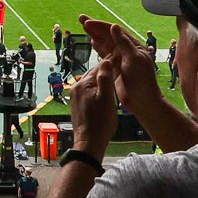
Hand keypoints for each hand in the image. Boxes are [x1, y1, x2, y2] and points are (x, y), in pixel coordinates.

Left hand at [66, 26, 119, 147]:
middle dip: (107, 68)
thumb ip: (105, 78)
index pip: (100, 67)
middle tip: (119, 61)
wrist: (89, 143)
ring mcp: (76, 97)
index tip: (121, 54)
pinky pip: (90, 91)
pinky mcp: (78, 105)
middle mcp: (77, 87)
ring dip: (103, 78)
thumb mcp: (106, 98)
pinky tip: (106, 90)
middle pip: (94, 73)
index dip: (112, 62)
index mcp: (83, 84)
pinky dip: (98, 87)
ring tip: (115, 73)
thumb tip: (106, 60)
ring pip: (92, 82)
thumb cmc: (100, 122)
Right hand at [79, 18, 164, 117]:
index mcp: (133, 46)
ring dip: (95, 35)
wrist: (142, 101)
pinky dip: (98, 47)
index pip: (115, 31)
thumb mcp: (134, 59)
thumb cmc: (142, 80)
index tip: (87, 22)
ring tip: (84, 27)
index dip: (101, 26)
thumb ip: (124, 43)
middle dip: (95, 27)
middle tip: (81, 19)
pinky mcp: (115, 68)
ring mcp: (120, 59)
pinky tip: (92, 42)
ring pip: (106, 43)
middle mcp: (126, 50)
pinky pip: (105, 54)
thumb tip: (113, 26)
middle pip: (109, 35)